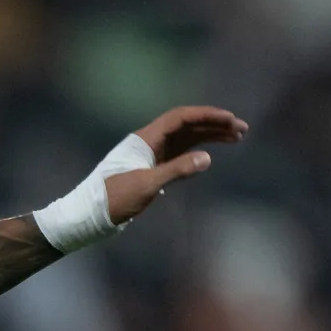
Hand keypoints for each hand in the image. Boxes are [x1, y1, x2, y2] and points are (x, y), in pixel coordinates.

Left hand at [108, 105, 246, 223]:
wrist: (88, 215)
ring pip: (186, 137)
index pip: (180, 117)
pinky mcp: (152, 166)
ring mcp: (151, 153)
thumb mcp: (146, 185)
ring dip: (210, 135)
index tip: (229, 118)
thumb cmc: (113, 199)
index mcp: (145, 139)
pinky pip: (180, 152)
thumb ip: (176, 170)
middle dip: (214, 124)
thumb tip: (207, 158)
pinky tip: (213, 152)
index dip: (206, 115)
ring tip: (237, 137)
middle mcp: (149, 141)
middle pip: (187, 124)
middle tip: (242, 129)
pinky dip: (197, 150)